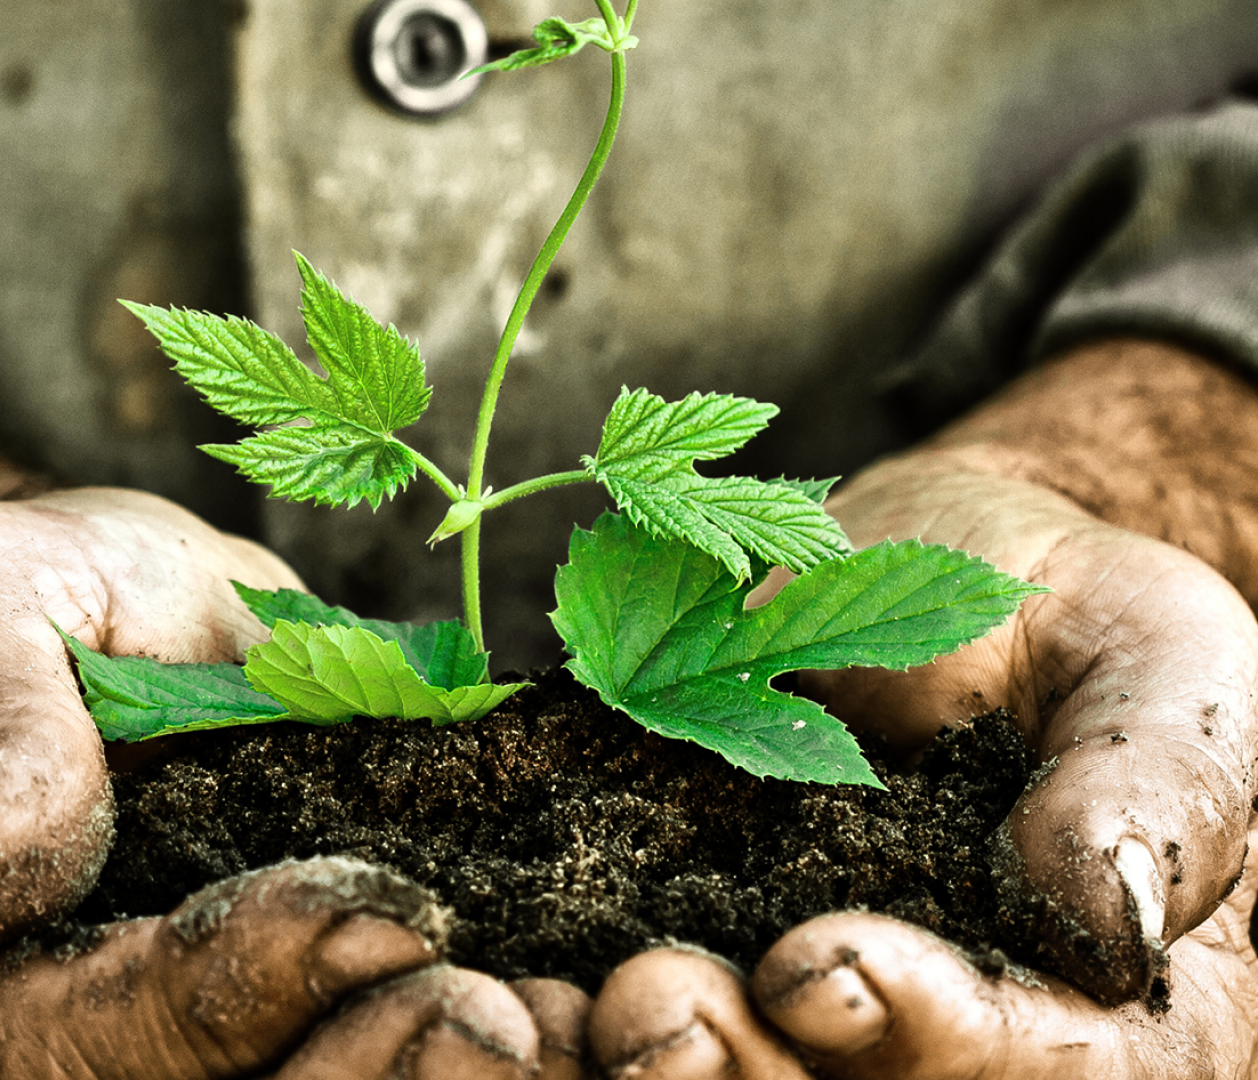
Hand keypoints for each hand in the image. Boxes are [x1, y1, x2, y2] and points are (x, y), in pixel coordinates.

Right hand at [0, 488, 550, 1077]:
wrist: (79, 636)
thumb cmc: (2, 610)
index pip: (46, 1049)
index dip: (211, 1004)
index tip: (369, 921)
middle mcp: (6, 1069)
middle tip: (496, 1020)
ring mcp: (136, 1070)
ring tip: (555, 1024)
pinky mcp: (251, 1053)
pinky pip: (347, 1072)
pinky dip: (454, 1058)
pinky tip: (577, 1020)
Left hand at [576, 340, 1257, 1077]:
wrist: (924, 577)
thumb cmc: (1069, 616)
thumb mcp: (1155, 659)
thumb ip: (1155, 785)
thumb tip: (1102, 919)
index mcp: (1102, 1017)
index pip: (1032, 1071)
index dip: (928, 1041)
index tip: (818, 969)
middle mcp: (942, 1038)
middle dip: (741, 1072)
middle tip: (649, 1007)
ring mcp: (804, 1011)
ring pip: (725, 1077)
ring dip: (626, 1063)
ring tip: (542, 1009)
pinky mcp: (688, 952)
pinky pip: (610, 1006)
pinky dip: (546, 1011)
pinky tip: (486, 981)